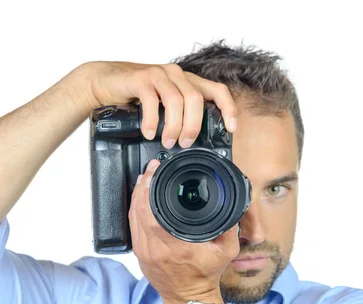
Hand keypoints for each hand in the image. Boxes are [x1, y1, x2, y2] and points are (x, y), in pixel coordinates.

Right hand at [83, 60, 236, 147]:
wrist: (104, 82)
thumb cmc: (135, 97)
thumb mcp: (163, 107)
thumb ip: (178, 116)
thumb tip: (192, 142)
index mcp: (186, 82)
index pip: (216, 90)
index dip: (228, 108)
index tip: (231, 128)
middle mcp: (176, 75)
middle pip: (196, 99)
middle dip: (193, 125)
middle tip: (185, 143)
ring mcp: (158, 75)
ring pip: (176, 100)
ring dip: (173, 126)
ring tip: (167, 141)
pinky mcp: (140, 79)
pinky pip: (151, 101)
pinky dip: (152, 121)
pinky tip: (148, 132)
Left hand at [129, 159, 239, 303]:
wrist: (190, 299)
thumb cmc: (206, 276)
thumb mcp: (226, 250)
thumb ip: (229, 226)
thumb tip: (232, 204)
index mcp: (175, 247)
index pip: (152, 212)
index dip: (149, 189)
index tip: (155, 173)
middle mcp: (155, 250)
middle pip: (138, 211)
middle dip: (142, 186)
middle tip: (150, 171)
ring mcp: (144, 253)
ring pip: (132, 217)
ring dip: (137, 196)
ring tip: (145, 180)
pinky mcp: (140, 255)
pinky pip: (133, 227)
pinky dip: (136, 211)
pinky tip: (141, 200)